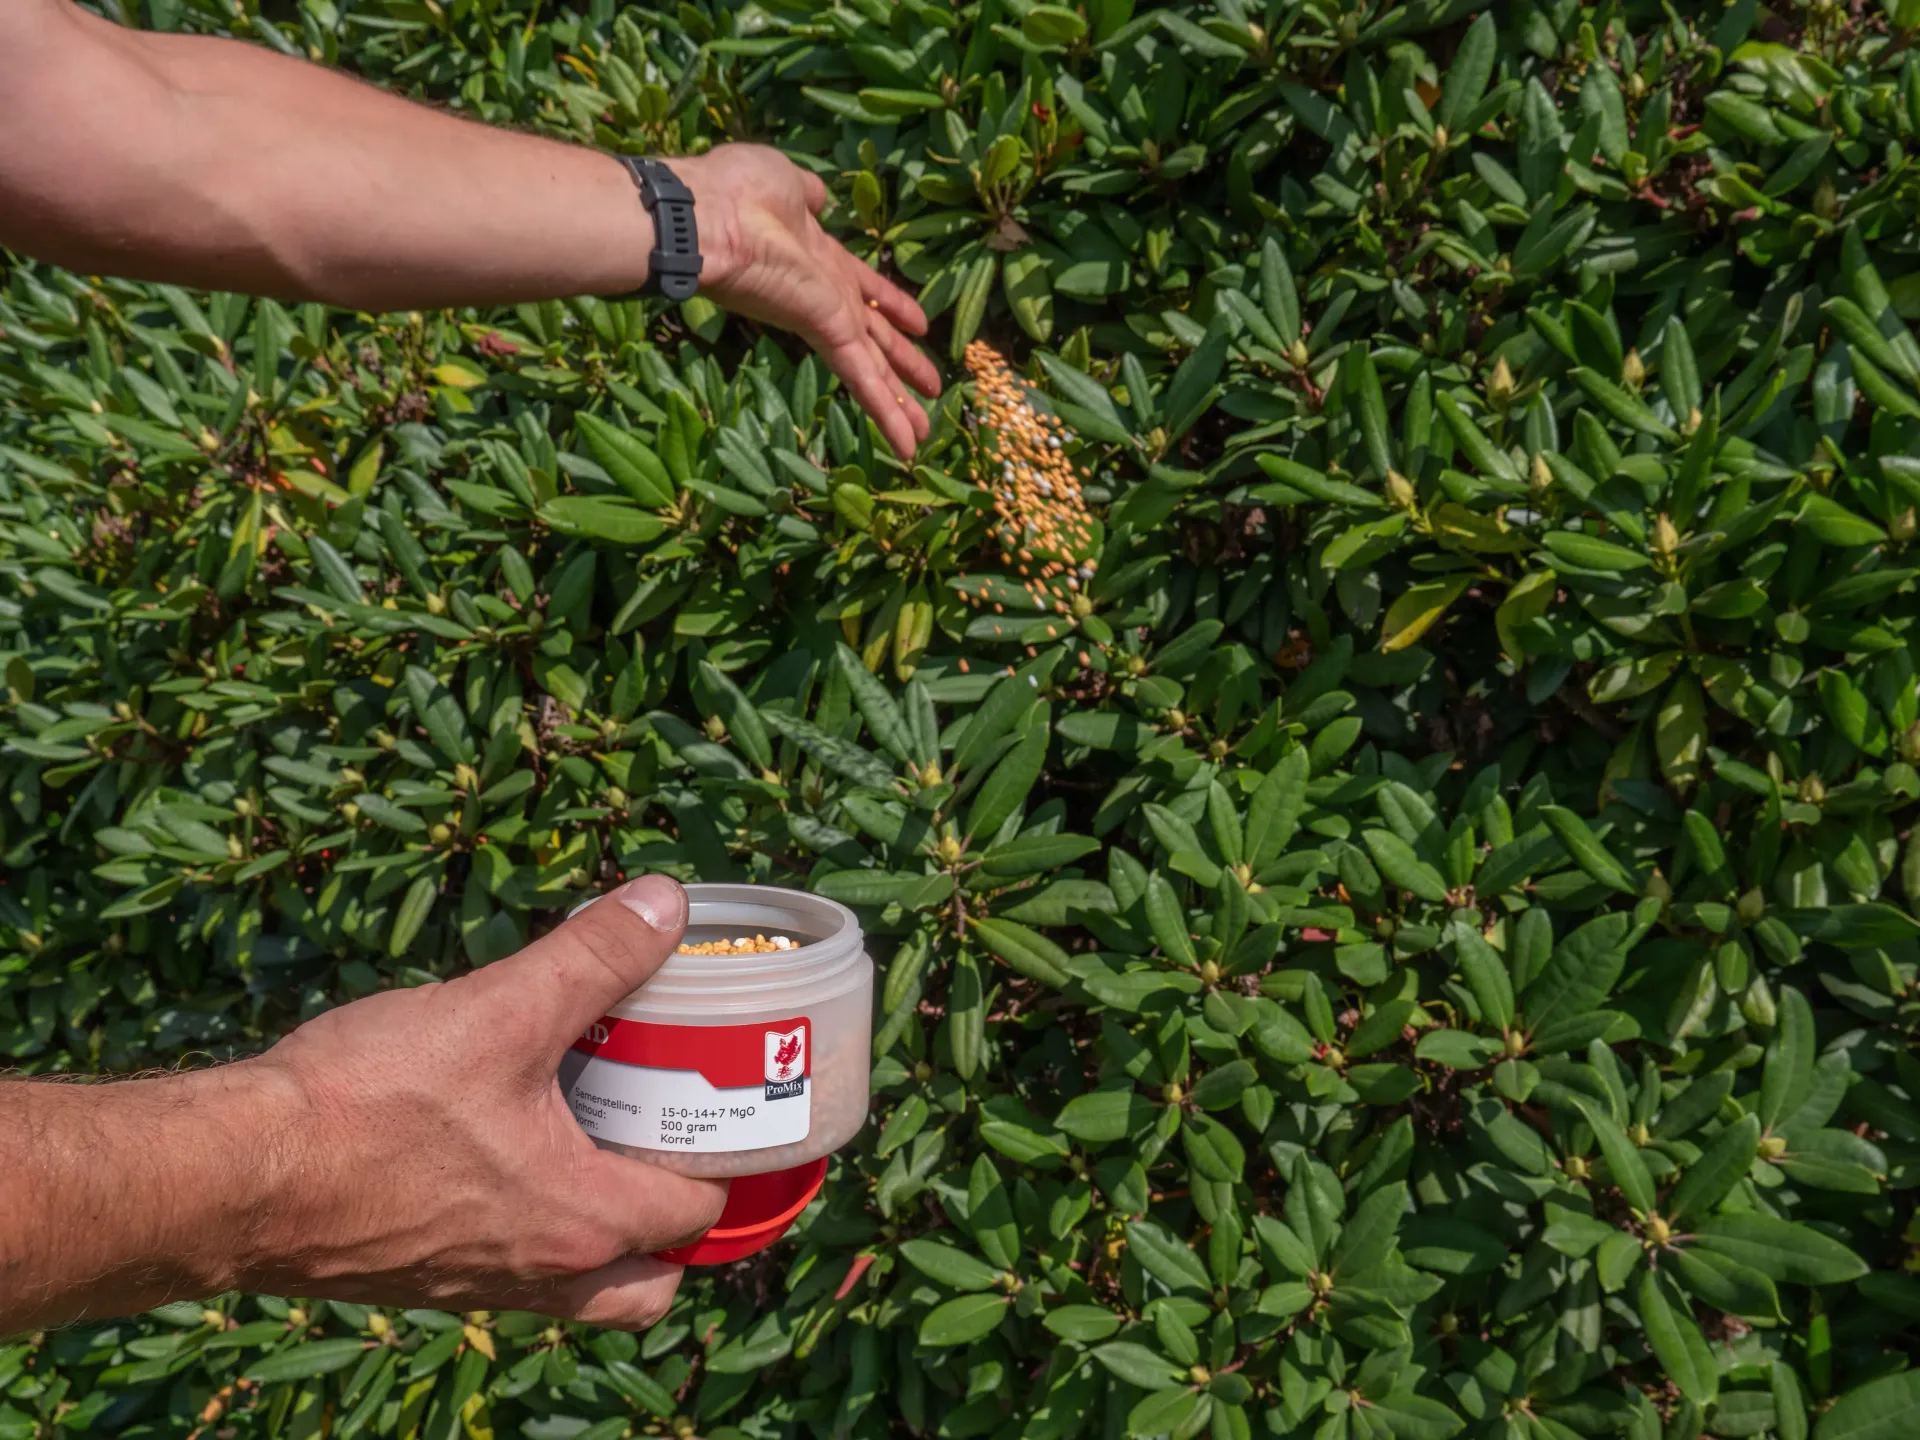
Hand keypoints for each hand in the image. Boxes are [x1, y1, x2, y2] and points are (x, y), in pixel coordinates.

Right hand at [236, 874, 723, 1329]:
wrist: (230, 1174)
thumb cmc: (366, 1103)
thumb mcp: (499, 1010)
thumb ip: (593, 957)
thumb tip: (664, 904)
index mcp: (579, 1220)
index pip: (698, 1211)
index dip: (728, 1157)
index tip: (730, 1103)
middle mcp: (539, 1271)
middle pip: (650, 1278)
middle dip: (676, 1219)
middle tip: (670, 1136)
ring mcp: (476, 1283)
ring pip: (580, 1282)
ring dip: (606, 1228)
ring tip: (597, 1137)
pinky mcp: (420, 1274)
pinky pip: (509, 1266)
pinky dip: (532, 1221)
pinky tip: (507, 1142)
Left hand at [677, 144, 942, 460]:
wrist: (706, 216)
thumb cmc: (736, 190)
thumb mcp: (785, 181)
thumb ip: (806, 193)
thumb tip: (819, 197)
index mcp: (820, 260)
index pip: (866, 289)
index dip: (894, 306)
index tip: (920, 325)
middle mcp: (825, 295)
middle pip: (874, 339)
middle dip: (903, 366)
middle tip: (931, 394)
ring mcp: (825, 316)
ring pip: (872, 369)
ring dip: (899, 404)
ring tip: (922, 435)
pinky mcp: (825, 330)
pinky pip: (863, 377)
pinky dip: (887, 412)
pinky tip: (908, 443)